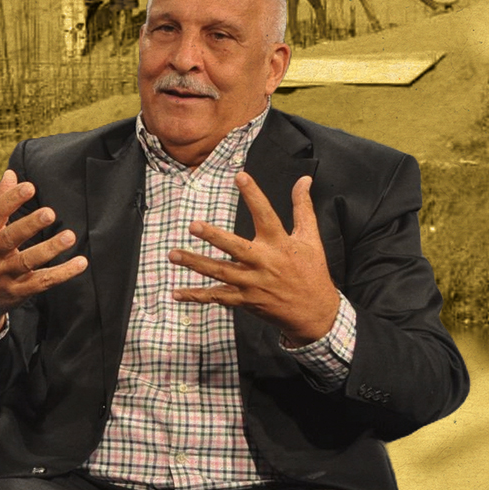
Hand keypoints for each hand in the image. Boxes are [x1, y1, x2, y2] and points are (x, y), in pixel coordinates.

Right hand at [0, 170, 87, 339]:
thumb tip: (11, 174)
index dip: (9, 200)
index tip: (29, 186)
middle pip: (9, 239)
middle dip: (29, 225)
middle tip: (50, 212)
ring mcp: (5, 275)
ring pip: (28, 262)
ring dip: (50, 249)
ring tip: (70, 236)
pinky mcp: (19, 291)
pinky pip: (43, 282)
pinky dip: (62, 273)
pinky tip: (80, 262)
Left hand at [168, 174, 338, 345]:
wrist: (315, 313)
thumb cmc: (311, 271)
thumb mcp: (310, 238)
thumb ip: (303, 207)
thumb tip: (304, 179)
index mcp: (279, 244)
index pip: (265, 215)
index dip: (253, 195)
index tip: (240, 176)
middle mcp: (264, 263)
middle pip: (235, 248)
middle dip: (214, 237)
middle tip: (193, 225)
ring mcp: (252, 283)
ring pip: (220, 272)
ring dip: (196, 263)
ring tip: (173, 254)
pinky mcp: (245, 300)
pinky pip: (217, 297)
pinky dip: (196, 296)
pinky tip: (176, 293)